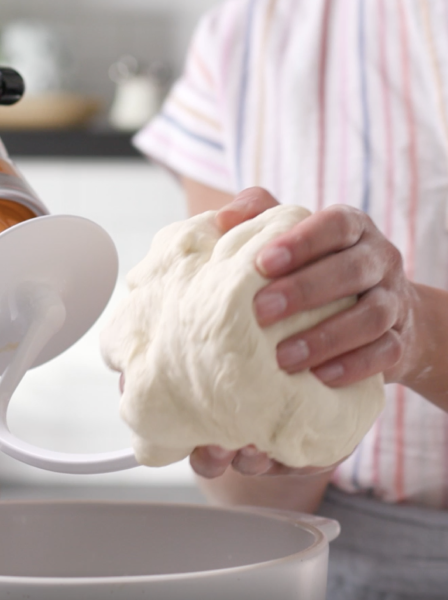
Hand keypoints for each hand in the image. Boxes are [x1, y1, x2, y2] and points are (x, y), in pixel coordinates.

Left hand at [191, 186, 420, 477]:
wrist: (380, 317)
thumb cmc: (313, 269)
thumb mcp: (290, 238)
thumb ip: (259, 215)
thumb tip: (223, 218)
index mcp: (352, 228)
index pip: (336, 225)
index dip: (302, 242)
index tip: (262, 262)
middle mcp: (379, 259)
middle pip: (353, 269)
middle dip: (305, 290)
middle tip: (260, 311)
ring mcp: (394, 302)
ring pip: (372, 315)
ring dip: (325, 337)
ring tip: (282, 356)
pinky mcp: (400, 342)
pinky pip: (384, 352)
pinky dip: (352, 365)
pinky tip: (317, 377)